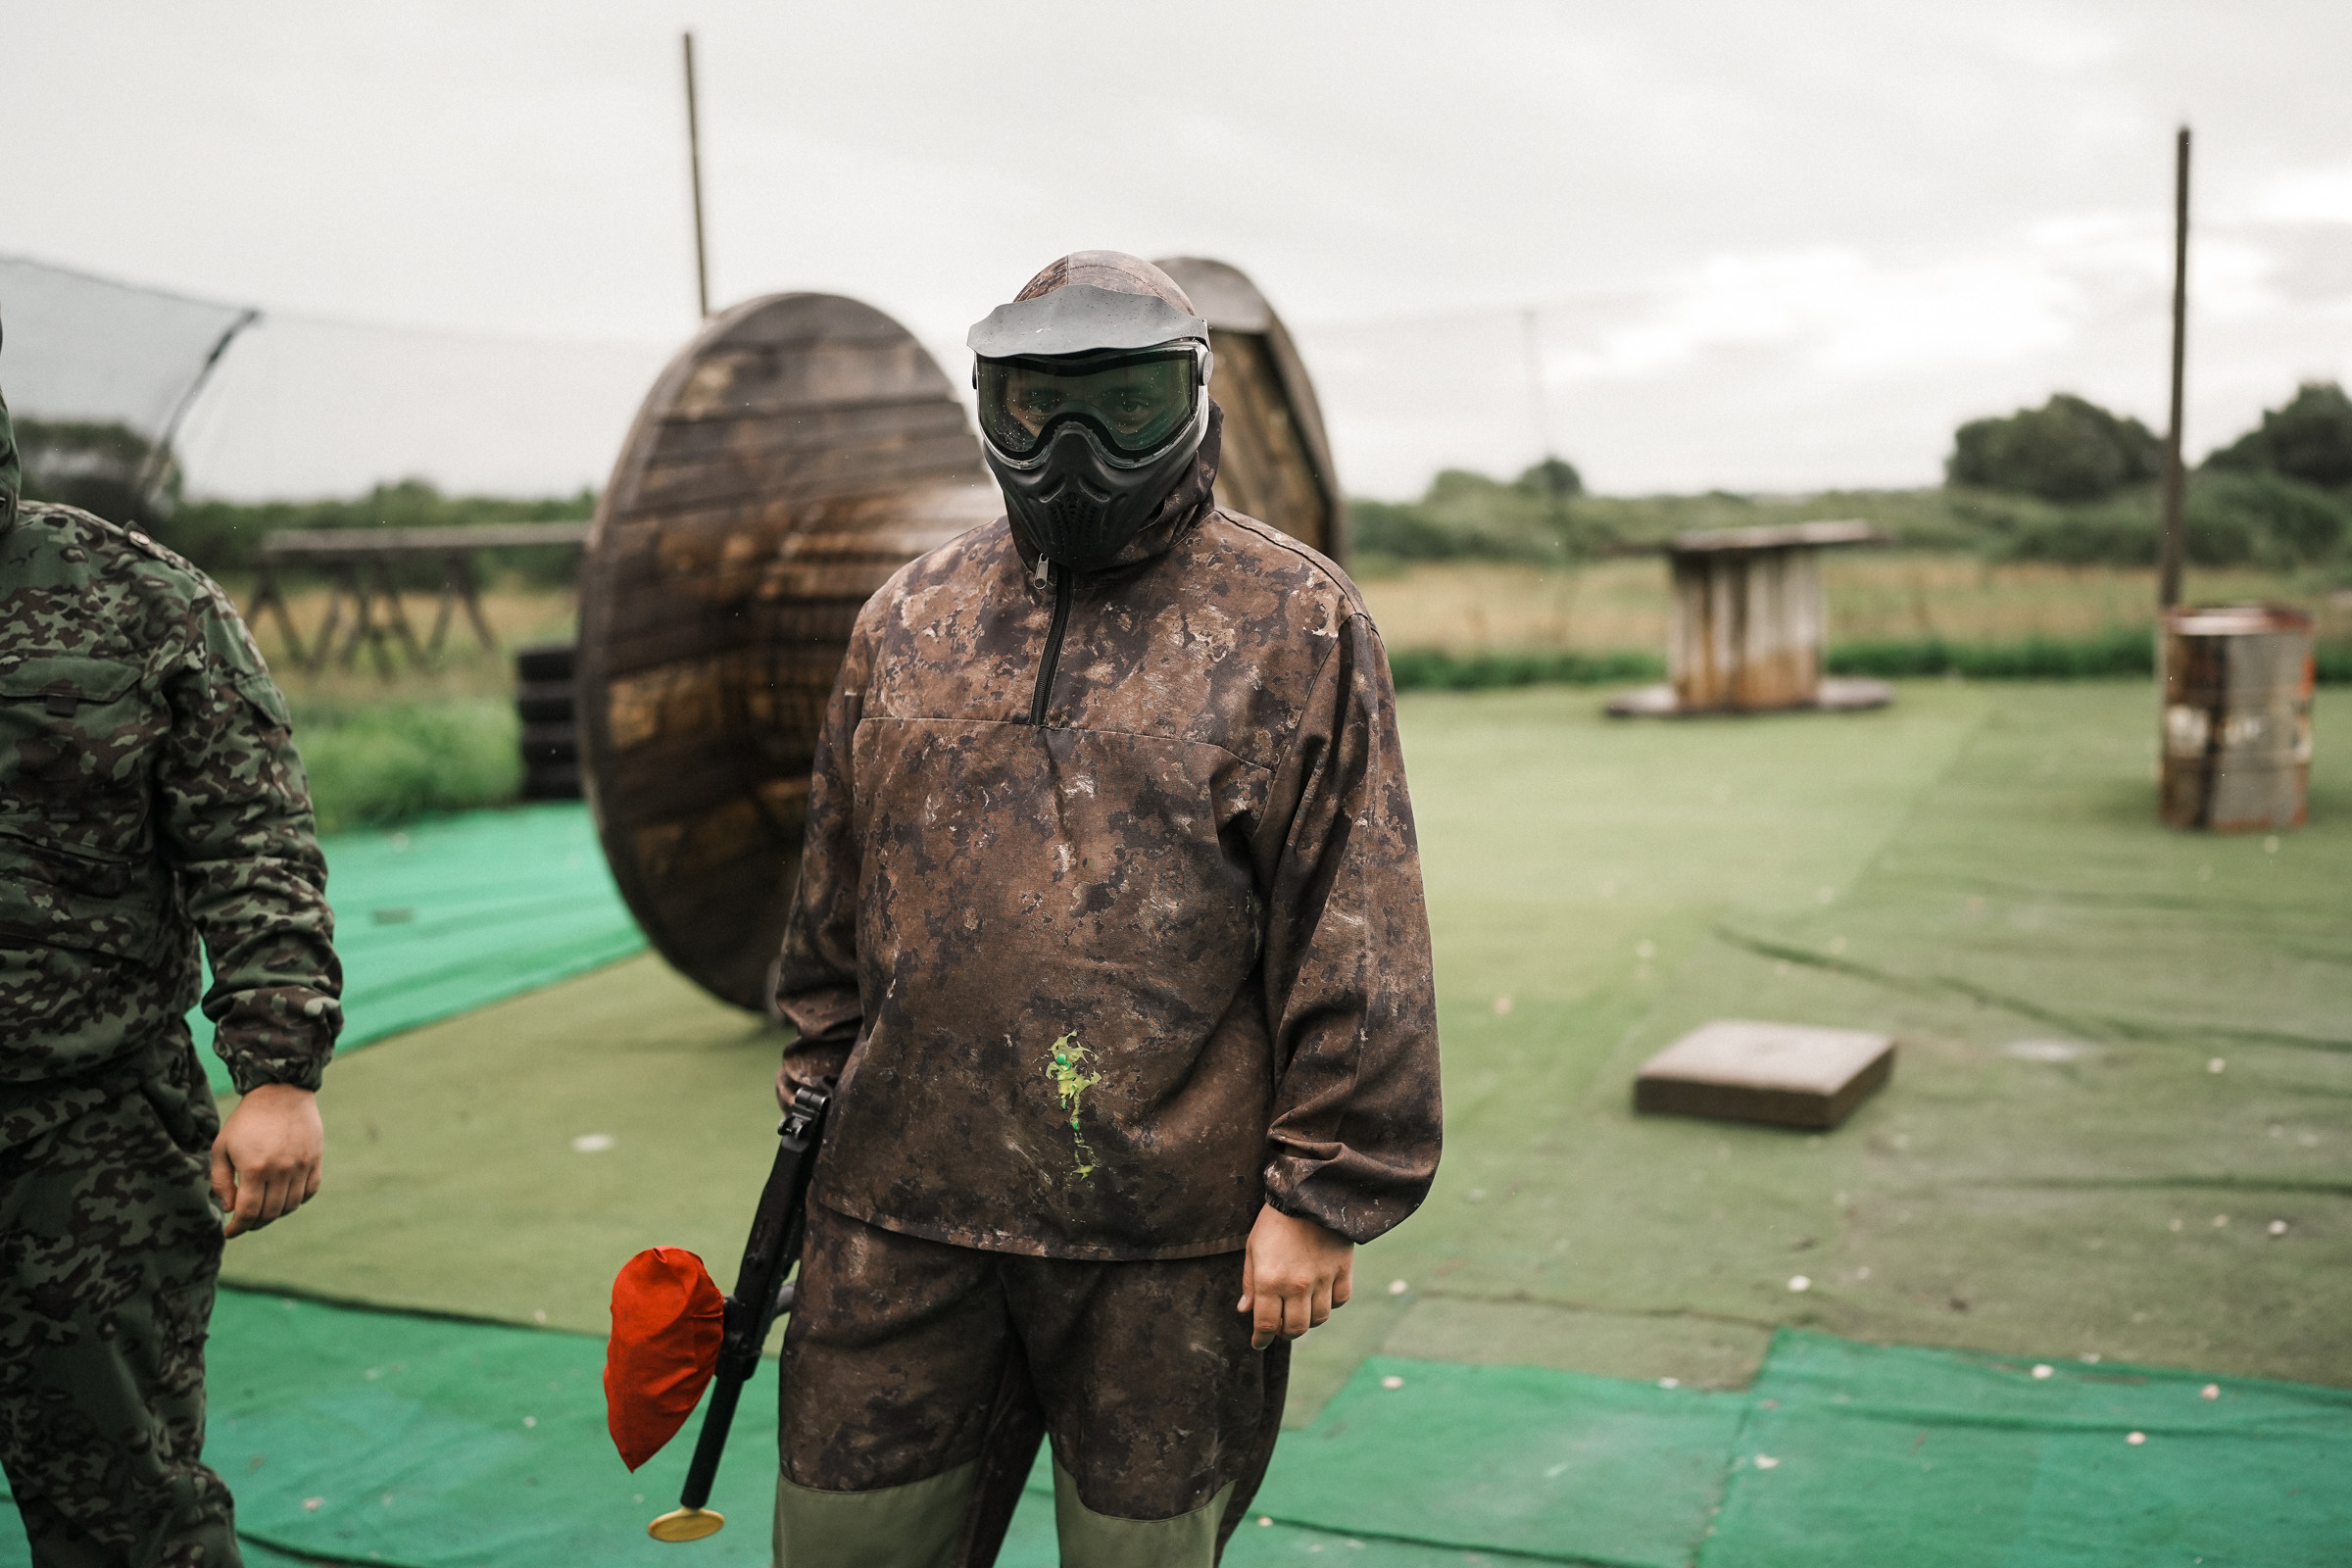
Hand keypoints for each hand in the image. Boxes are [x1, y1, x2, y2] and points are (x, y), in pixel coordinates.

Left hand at [211, 1084, 323, 1236]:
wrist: (281, 1092)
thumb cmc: (246, 1120)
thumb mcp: (222, 1147)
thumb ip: (221, 1180)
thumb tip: (229, 1208)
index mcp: (254, 1168)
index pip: (248, 1212)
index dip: (238, 1227)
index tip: (230, 1232)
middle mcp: (281, 1170)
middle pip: (270, 1213)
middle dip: (254, 1224)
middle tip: (245, 1223)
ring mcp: (301, 1165)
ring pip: (290, 1205)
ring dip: (275, 1214)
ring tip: (263, 1210)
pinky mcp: (315, 1159)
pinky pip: (309, 1191)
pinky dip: (297, 1201)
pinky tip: (284, 1197)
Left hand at [1238, 1205, 1352, 1349]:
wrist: (1308, 1191)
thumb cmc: (1274, 1220)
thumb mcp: (1253, 1248)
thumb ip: (1249, 1282)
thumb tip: (1245, 1311)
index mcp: (1270, 1281)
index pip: (1266, 1325)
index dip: (1261, 1339)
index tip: (1259, 1343)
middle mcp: (1297, 1285)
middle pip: (1295, 1329)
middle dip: (1284, 1333)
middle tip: (1279, 1327)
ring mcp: (1322, 1279)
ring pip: (1318, 1318)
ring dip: (1307, 1320)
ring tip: (1299, 1310)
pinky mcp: (1342, 1269)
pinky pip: (1339, 1300)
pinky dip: (1330, 1303)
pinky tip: (1321, 1296)